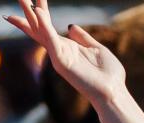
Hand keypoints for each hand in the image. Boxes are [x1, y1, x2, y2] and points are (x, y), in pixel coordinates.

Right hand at [5, 0, 126, 110]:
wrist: (114, 93)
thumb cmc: (109, 75)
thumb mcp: (96, 49)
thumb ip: (83, 38)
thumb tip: (71, 26)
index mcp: (67, 47)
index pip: (47, 28)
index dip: (40, 13)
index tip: (33, 0)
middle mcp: (60, 51)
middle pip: (39, 28)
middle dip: (29, 12)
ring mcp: (59, 57)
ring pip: (41, 32)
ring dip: (32, 15)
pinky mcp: (62, 62)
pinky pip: (51, 41)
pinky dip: (45, 26)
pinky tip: (39, 13)